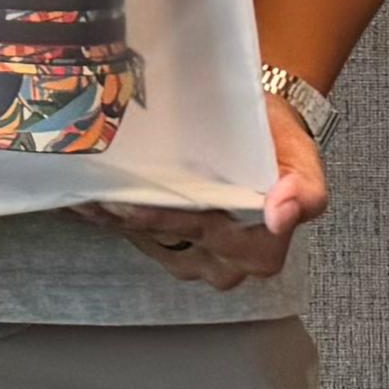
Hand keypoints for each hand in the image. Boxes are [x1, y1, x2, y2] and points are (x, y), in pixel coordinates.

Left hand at [93, 94, 325, 288]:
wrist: (261, 128)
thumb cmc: (279, 144)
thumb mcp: (303, 160)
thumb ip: (303, 190)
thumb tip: (280, 215)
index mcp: (261, 246)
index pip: (208, 238)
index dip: (168, 220)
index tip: (133, 206)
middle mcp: (227, 260)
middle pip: (173, 240)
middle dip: (133, 219)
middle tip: (96, 197)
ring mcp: (195, 255)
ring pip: (149, 241)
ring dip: (115, 220)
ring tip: (85, 195)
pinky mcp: (168, 242)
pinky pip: (135, 236)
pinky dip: (110, 218)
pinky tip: (86, 200)